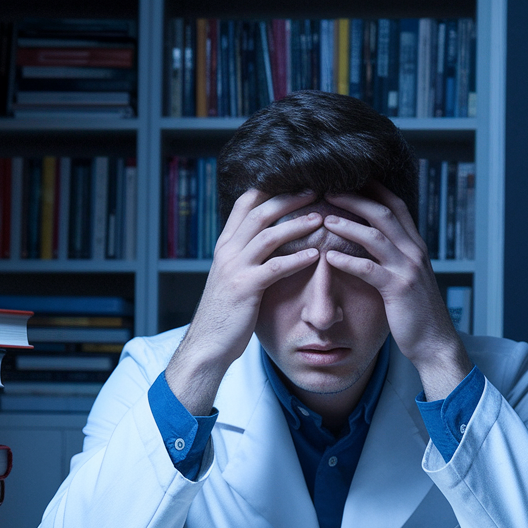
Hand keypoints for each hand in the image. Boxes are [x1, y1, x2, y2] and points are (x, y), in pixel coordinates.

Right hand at [165, 189, 323, 414]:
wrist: (207, 344)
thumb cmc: (225, 313)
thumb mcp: (231, 277)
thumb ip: (246, 257)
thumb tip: (268, 243)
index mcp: (225, 245)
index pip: (245, 203)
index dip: (270, 189)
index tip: (296, 182)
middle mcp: (227, 251)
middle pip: (260, 212)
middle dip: (289, 198)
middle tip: (315, 191)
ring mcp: (235, 268)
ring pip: (268, 235)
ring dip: (297, 224)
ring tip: (321, 219)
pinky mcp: (245, 288)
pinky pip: (275, 268)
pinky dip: (297, 259)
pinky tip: (316, 255)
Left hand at [320, 183, 471, 400]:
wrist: (435, 342)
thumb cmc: (417, 312)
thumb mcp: (410, 277)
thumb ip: (396, 257)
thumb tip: (375, 242)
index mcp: (416, 246)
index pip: (396, 206)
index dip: (374, 189)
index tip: (350, 178)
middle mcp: (414, 251)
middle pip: (383, 213)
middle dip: (355, 199)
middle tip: (329, 190)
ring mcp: (408, 269)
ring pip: (376, 236)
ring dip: (348, 225)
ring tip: (325, 218)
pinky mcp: (398, 289)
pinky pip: (369, 269)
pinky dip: (347, 260)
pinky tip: (328, 256)